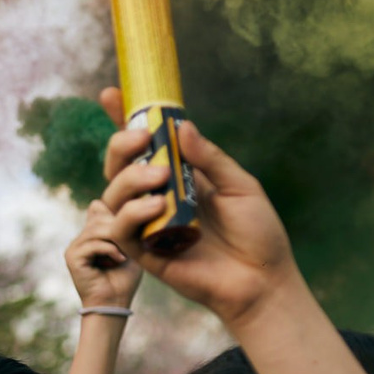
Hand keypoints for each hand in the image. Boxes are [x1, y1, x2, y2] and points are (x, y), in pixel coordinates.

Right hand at [64, 195, 141, 311]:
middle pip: (101, 215)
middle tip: (131, 244)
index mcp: (92, 232)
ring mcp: (74, 246)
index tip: (135, 218)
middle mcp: (81, 237)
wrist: (115, 302)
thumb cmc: (125, 276)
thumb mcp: (129, 244)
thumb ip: (122, 223)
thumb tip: (110, 202)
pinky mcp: (72, 257)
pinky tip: (119, 260)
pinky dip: (110, 250)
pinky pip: (93, 243)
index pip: (101, 208)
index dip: (117, 212)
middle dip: (119, 226)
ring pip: (97, 229)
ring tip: (126, 253)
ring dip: (116, 239)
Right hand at [95, 88, 299, 329]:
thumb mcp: (240, 185)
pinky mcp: (144, 252)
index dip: (126, 121)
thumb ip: (209, 158)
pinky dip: (131, 213)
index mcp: (180, 178)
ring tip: (158, 178)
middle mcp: (158, 198)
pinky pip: (120, 228)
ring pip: (113, 194)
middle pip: (119, 166)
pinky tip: (156, 206)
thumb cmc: (257, 233)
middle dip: (121, 145)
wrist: (261, 279)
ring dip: (129, 179)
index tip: (112, 94)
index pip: (145, 146)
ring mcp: (148, 224)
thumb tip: (183, 126)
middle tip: (142, 139)